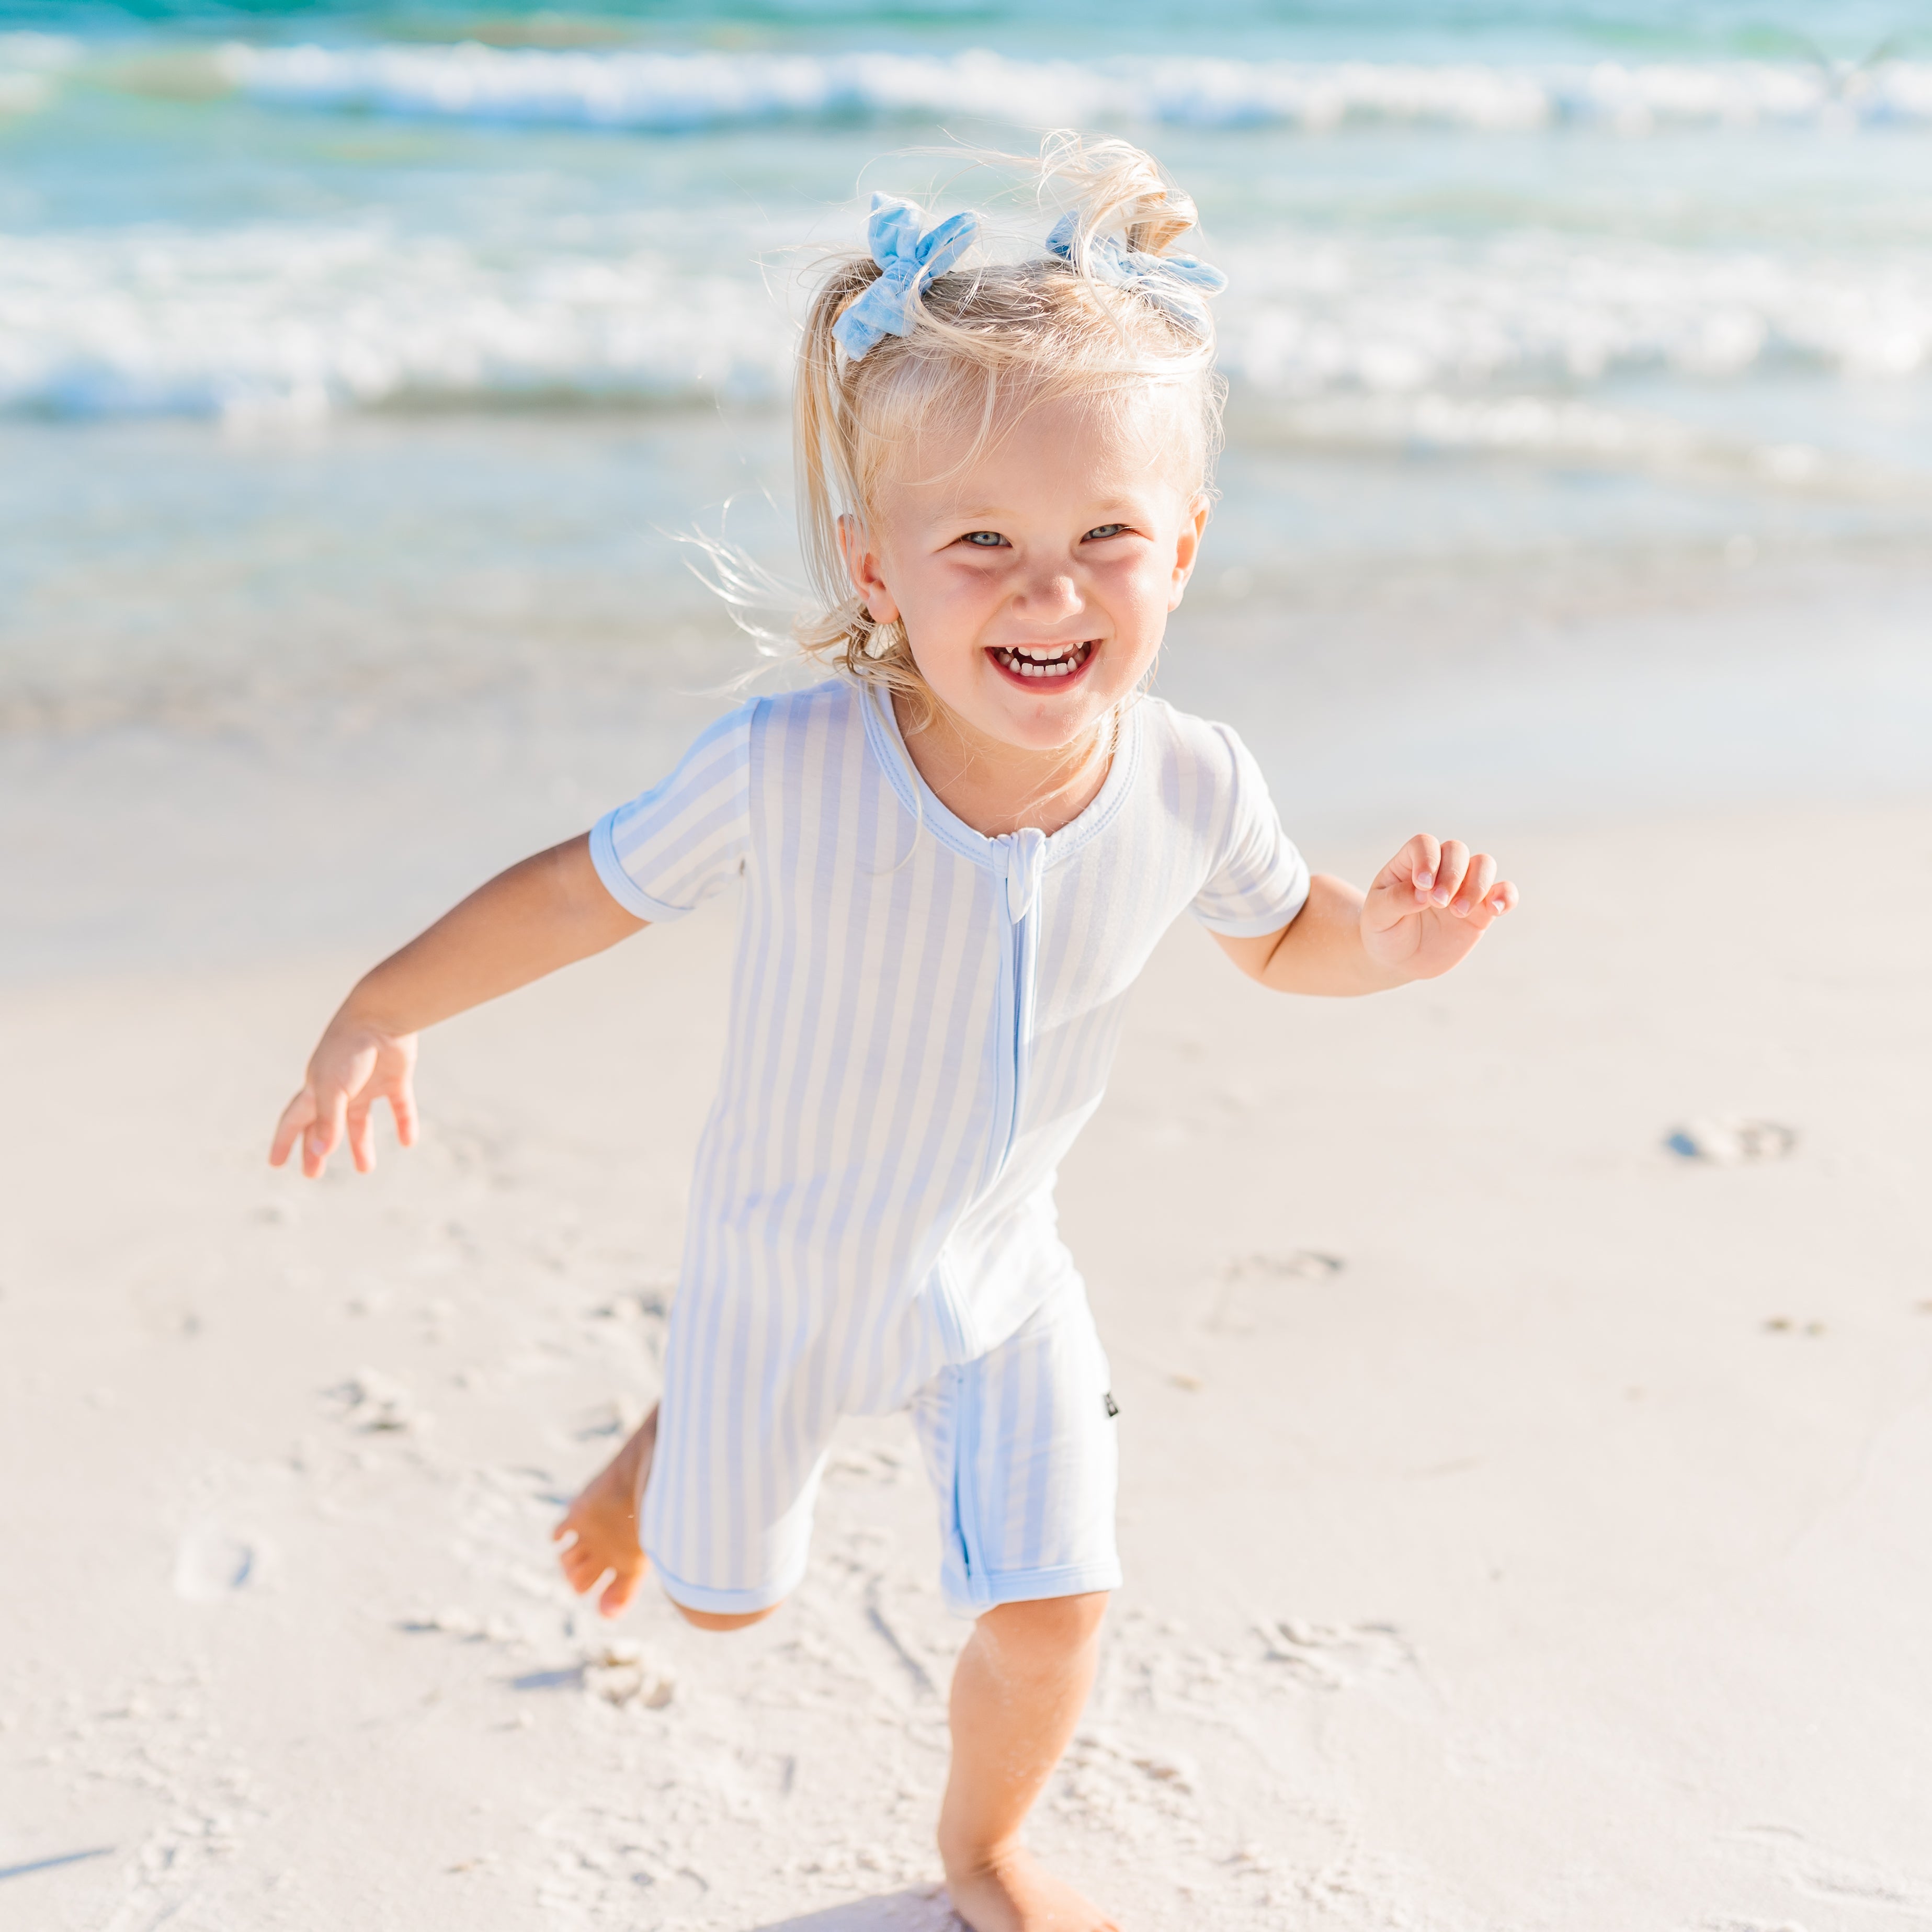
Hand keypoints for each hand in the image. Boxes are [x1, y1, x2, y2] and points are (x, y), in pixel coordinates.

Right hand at [269, 1012, 418, 1178]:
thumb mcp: (333, 1088)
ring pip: (361, 1121)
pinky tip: (408, 1142)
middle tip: (313, 1173)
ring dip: (361, 1144)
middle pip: (324, 1125)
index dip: (284, 1141)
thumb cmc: (348, 1049)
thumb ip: (328, 1121)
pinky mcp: (395, 1079)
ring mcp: (367, 1084)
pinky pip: (400, 1106)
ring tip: (365, 1169)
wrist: (383, 1016)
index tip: (275, 1164)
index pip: (294, 1120)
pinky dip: (404, 1123)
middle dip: (317, 1148)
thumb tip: (321, 1151)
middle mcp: (340, 1088)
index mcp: (316, 1088)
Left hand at [1360, 834, 1516, 980]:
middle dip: (1451, 875)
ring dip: (1477, 885)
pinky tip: (1495, 909)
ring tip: (1459, 911)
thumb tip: (1423, 894)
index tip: (1422, 887)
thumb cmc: (1383, 931)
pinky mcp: (1481, 910)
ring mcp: (1463, 888)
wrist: (1398, 960)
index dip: (1427, 859)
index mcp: (1410, 864)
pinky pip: (1504, 893)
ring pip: (1484, 865)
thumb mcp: (1377, 916)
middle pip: (1457, 850)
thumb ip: (1396, 900)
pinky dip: (1506, 896)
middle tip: (1438, 903)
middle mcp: (1440, 869)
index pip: (1424, 844)